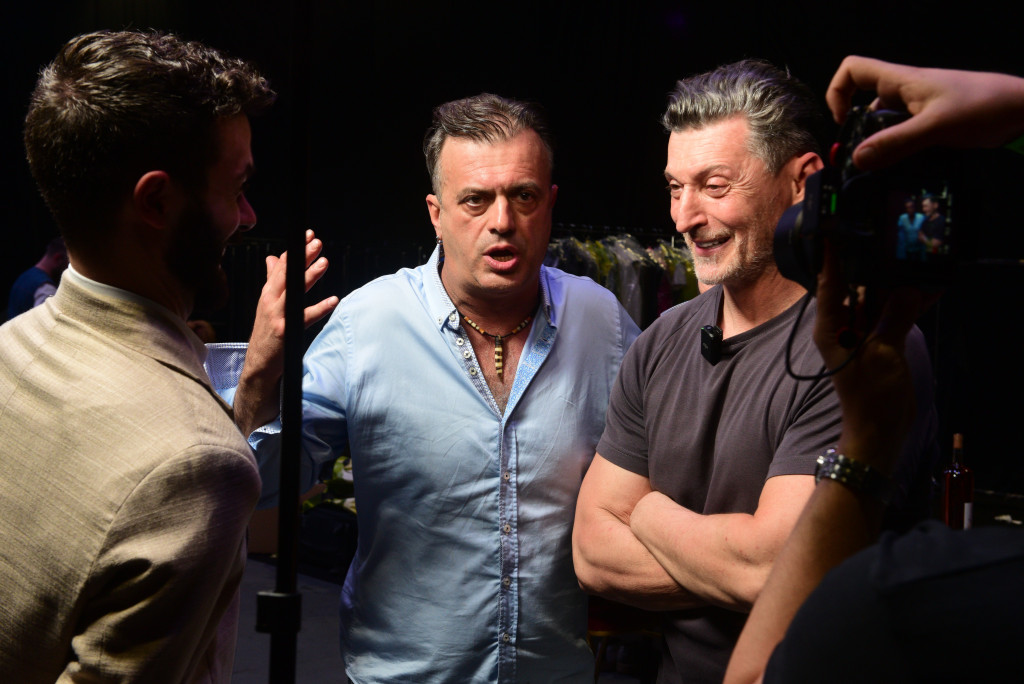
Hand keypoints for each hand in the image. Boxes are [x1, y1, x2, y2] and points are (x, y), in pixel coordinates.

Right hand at [235, 230, 338, 434]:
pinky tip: (334, 300)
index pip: (282, 266)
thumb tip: (273, 258)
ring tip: (324, 263)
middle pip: (287, 274)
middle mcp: (270, 301)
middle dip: (302, 257)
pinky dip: (320, 308)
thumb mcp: (267, 303)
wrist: (258, 363)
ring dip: (309, 276)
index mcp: (268, 293)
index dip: (295, 250)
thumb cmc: (266, 332)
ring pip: (294, 291)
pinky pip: (305, 317)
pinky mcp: (284, 331)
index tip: (308, 236)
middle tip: (317, 243)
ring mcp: (277, 316)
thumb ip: (272, 280)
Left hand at [812, 244, 936, 471]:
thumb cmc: (870, 397)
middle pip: (855, 286)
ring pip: (877, 298)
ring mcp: (861, 333)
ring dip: (894, 283)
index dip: (832, 257)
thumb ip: (894, 318)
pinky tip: (927, 289)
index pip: (830, 284)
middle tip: (883, 238)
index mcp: (830, 327)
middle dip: (869, 265)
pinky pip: (892, 314)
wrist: (879, 429)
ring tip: (911, 259)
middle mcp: (842, 326)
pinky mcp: (880, 341)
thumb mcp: (882, 354)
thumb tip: (906, 289)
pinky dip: (908, 304)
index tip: (833, 230)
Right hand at [826, 56, 1023, 169]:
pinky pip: (902, 140)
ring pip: (883, 128)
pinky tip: (906, 170)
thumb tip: (856, 159)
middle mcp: (904, 94)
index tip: (842, 121)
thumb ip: (895, 143)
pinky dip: (899, 155)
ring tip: (885, 172)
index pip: (854, 70)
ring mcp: (917, 111)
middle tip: (864, 162)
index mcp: (901, 82)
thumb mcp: (935, 126)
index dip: (838, 92)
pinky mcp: (930, 127)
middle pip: (864, 107)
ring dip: (880, 149)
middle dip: (858, 134)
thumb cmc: (982, 106)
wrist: (1022, 110)